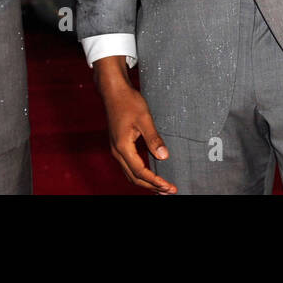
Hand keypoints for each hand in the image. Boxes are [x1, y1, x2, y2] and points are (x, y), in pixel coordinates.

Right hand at [94, 57, 176, 192]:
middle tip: (169, 191)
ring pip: (130, 173)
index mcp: (123, 147)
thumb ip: (154, 139)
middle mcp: (117, 152)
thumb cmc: (128, 102)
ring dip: (146, 182)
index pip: (140, 172)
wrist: (113, 91)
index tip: (169, 187)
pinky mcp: (119, 145)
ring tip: (161, 186)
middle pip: (134, 178)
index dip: (155, 181)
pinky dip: (140, 174)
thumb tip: (164, 157)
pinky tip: (150, 173)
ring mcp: (116, 149)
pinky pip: (129, 166)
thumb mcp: (144, 119)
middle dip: (151, 186)